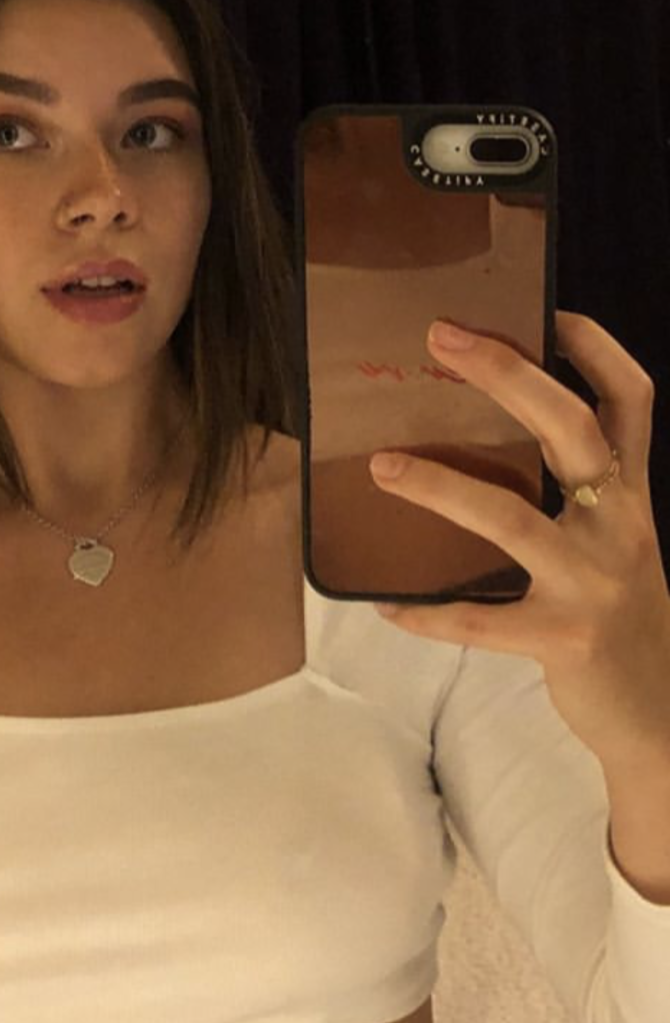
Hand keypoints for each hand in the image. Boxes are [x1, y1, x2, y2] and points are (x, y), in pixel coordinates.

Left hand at [368, 310, 669, 772]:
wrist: (658, 714)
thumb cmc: (619, 612)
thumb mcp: (616, 540)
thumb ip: (575, 492)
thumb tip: (483, 434)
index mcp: (630, 494)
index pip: (630, 400)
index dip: (594, 347)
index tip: (545, 308)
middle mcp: (620, 526)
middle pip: (571, 428)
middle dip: (508, 375)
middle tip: (442, 338)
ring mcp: (593, 583)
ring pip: (512, 518)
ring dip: (440, 486)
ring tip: (381, 466)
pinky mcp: (562, 640)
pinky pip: (479, 619)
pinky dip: (427, 611)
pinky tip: (386, 605)